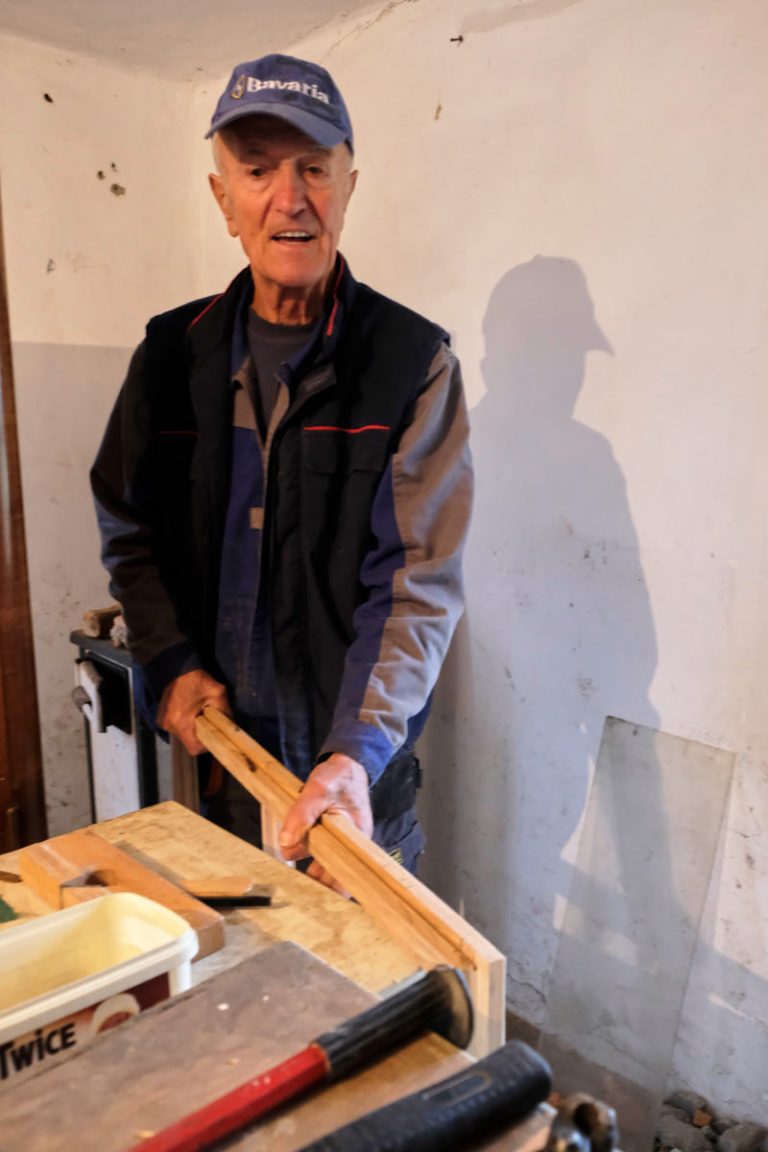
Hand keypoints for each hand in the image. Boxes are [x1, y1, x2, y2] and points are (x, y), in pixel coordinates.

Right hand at [157, 669, 229, 754]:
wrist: (175, 667)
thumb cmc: (195, 679)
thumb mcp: (218, 693)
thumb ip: (226, 712)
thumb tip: (231, 726)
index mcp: (181, 722)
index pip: (194, 748)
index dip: (206, 745)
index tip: (214, 735)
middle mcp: (169, 726)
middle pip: (188, 742)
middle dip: (201, 735)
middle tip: (208, 721)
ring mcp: (162, 723)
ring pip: (182, 735)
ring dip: (192, 728)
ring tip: (198, 713)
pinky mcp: (160, 719)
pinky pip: (176, 728)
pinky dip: (184, 723)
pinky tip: (189, 711)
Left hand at [279, 754, 372, 893]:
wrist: (344, 763)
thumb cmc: (337, 775)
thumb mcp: (318, 788)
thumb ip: (302, 814)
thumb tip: (285, 844)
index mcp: (357, 836)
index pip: (350, 875)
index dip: (335, 892)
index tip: (317, 904)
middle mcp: (351, 844)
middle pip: (334, 875)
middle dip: (317, 887)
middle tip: (294, 897)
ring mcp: (339, 841)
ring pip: (322, 865)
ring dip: (308, 871)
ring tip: (288, 884)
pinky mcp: (328, 837)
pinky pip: (316, 853)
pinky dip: (305, 855)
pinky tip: (290, 856)